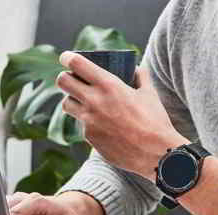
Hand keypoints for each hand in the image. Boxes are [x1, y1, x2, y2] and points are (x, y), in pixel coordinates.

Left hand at [56, 51, 189, 179]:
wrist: (155, 153)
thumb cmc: (154, 122)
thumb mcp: (150, 93)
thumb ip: (140, 76)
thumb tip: (134, 69)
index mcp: (108, 84)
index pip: (76, 64)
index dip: (67, 58)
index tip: (66, 58)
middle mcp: (94, 100)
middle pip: (62, 82)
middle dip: (65, 78)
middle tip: (72, 80)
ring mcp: (88, 120)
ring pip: (66, 104)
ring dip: (72, 101)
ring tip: (84, 103)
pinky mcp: (89, 137)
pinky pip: (81, 125)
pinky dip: (89, 122)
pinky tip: (103, 125)